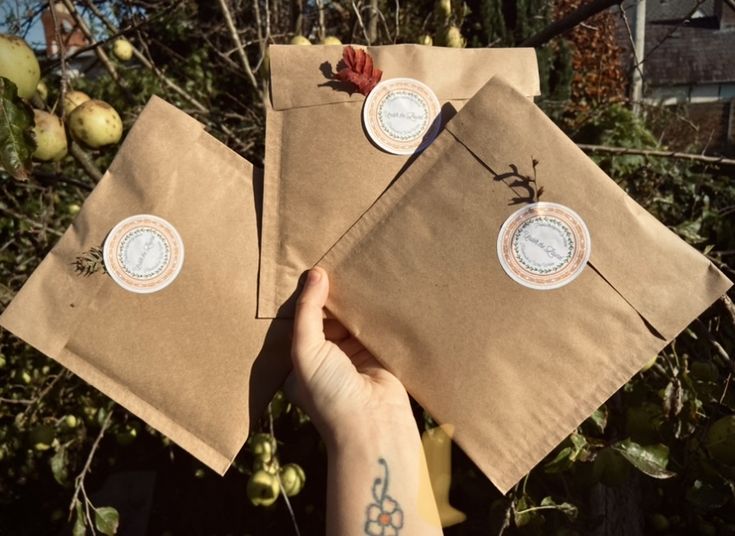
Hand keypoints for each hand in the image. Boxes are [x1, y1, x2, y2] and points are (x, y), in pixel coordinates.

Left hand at [285, 267, 414, 447]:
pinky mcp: (378, 358)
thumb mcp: (306, 350)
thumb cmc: (329, 395)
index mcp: (300, 363)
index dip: (305, 300)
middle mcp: (325, 361)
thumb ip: (308, 312)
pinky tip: (377, 291)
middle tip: (337, 265)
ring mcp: (353, 360)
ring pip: (352, 323)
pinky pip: (375, 329)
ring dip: (355, 304)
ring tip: (357, 272)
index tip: (312, 272)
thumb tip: (316, 274)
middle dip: (332, 299)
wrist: (373, 427)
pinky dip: (375, 314)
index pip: (300, 324)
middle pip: (328, 321)